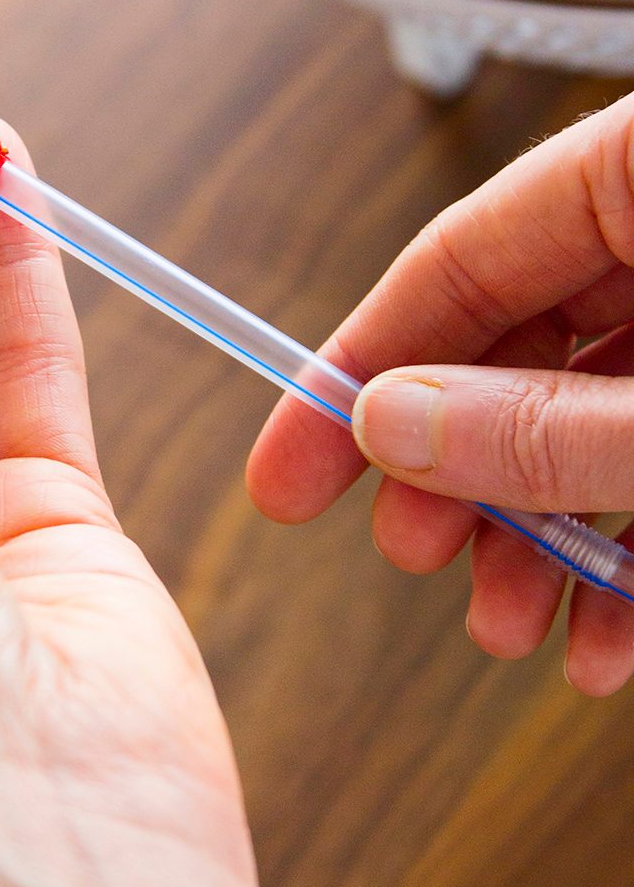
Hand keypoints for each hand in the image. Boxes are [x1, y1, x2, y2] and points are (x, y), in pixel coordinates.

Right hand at [248, 93, 633, 696]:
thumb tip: (390, 425)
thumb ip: (548, 423)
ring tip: (509, 620)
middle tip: (407, 553)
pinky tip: (608, 627)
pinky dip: (626, 541)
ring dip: (538, 529)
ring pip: (586, 406)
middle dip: (455, 471)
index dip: (355, 370)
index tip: (287, 463)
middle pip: (512, 340)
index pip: (454, 259)